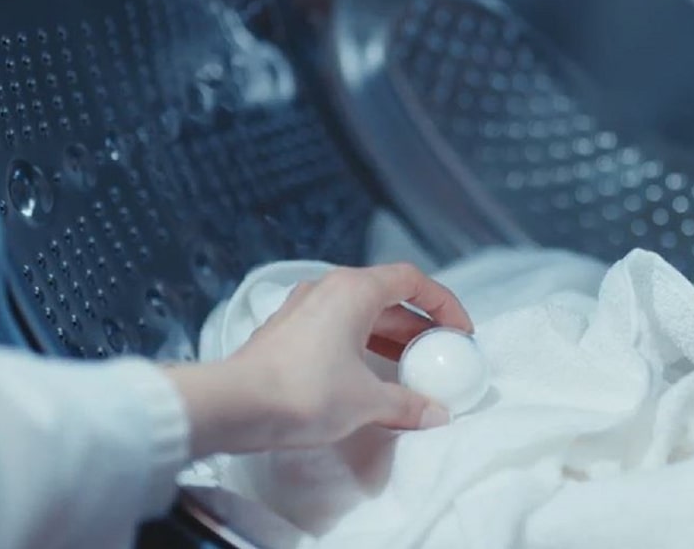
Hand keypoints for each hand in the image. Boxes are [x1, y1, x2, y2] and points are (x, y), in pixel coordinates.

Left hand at [163, 263, 472, 457]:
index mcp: (354, 290)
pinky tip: (367, 378)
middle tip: (439, 354)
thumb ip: (407, 404)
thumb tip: (433, 413)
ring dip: (389, 337)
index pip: (412, 280)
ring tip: (409, 369)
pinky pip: (336, 328)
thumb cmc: (301, 392)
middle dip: (418, 326)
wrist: (234, 406)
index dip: (443, 303)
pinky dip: (360, 346)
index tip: (459, 331)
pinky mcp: (286, 332)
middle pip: (387, 296)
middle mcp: (328, 289)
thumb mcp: (366, 402)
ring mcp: (304, 308)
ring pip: (360, 313)